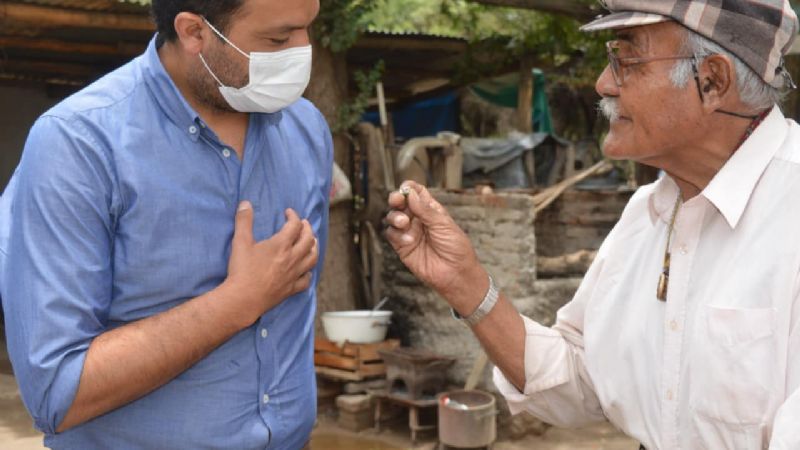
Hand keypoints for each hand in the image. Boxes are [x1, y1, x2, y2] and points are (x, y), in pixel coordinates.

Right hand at [225, 201, 317, 325]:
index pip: (294, 225)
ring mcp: (294, 274)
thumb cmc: (242, 270)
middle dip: (307, 229)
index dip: (293, 216)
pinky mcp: (291, 288)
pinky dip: (308, 272)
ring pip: (312, 258)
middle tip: (303, 224)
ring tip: (311, 242)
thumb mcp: (240, 242)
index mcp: (281, 245)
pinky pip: (306, 280)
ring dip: (314, 247)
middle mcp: (292, 258)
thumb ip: (244, 221)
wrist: (243, 298)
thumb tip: (245, 203)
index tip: (288, 213)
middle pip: (308, 240)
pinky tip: (306, 270)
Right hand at [384, 181, 487, 311]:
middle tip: (396, 200)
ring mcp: (410, 232)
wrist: (455, 274)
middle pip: (401, 203)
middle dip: (396, 199)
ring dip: (395, 217)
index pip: (417, 193)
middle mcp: (419, 220)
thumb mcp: (443, 224)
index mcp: (431, 210)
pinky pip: (391, 235)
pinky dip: (396, 234)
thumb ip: (425, 209)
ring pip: (393, 217)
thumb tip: (410, 194)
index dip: (409, 188)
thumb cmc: (456, 249)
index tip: (405, 187)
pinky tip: (408, 240)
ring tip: (403, 222)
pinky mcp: (402, 246)